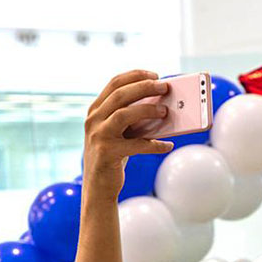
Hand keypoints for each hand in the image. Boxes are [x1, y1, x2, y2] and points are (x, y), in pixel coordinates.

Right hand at [82, 70, 174, 199]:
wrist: (98, 186)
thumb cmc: (114, 155)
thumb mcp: (120, 132)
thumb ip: (133, 118)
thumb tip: (163, 106)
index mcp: (96, 110)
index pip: (114, 84)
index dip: (135, 76)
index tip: (155, 74)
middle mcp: (93, 119)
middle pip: (120, 95)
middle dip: (144, 87)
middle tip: (165, 87)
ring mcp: (98, 135)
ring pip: (124, 114)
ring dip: (147, 110)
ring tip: (165, 112)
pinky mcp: (107, 153)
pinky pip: (136, 145)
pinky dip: (154, 145)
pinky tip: (168, 146)